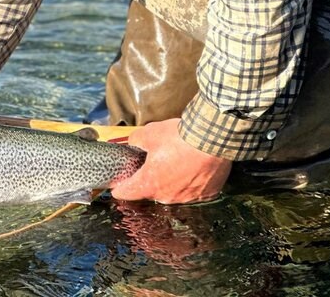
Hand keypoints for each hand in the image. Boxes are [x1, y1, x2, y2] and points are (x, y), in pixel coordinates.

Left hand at [110, 118, 230, 203]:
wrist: (212, 139)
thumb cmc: (179, 137)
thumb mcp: (149, 133)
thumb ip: (136, 140)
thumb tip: (134, 143)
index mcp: (150, 183)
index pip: (127, 192)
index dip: (120, 188)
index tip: (117, 187)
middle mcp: (167, 195)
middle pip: (152, 190)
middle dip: (150, 178)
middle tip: (154, 163)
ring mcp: (188, 197)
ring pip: (173, 191)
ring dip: (172, 180)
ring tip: (178, 162)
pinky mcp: (206, 194)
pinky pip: (193, 190)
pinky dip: (192, 181)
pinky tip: (194, 167)